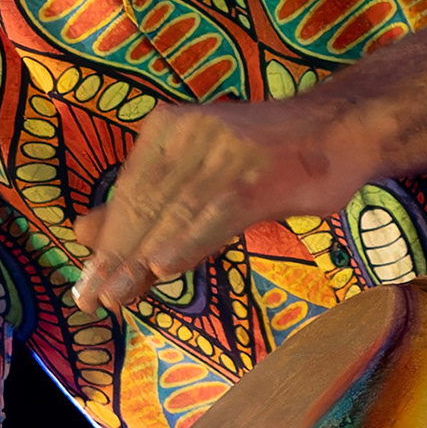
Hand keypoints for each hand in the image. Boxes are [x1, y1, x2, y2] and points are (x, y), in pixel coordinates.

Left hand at [71, 94, 374, 311]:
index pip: (131, 192)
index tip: (84, 284)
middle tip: (88, 299)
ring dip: (141, 260)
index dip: (108, 242)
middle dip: (115, 257)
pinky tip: (162, 268)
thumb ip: (146, 202)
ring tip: (115, 296)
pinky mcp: (260, 173)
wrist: (345, 128)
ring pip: (175, 213)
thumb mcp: (199, 172)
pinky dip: (187, 242)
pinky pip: (216, 214)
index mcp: (169, 128)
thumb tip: (82, 232)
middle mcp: (191, 132)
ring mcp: (226, 151)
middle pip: (146, 204)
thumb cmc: (271, 157)